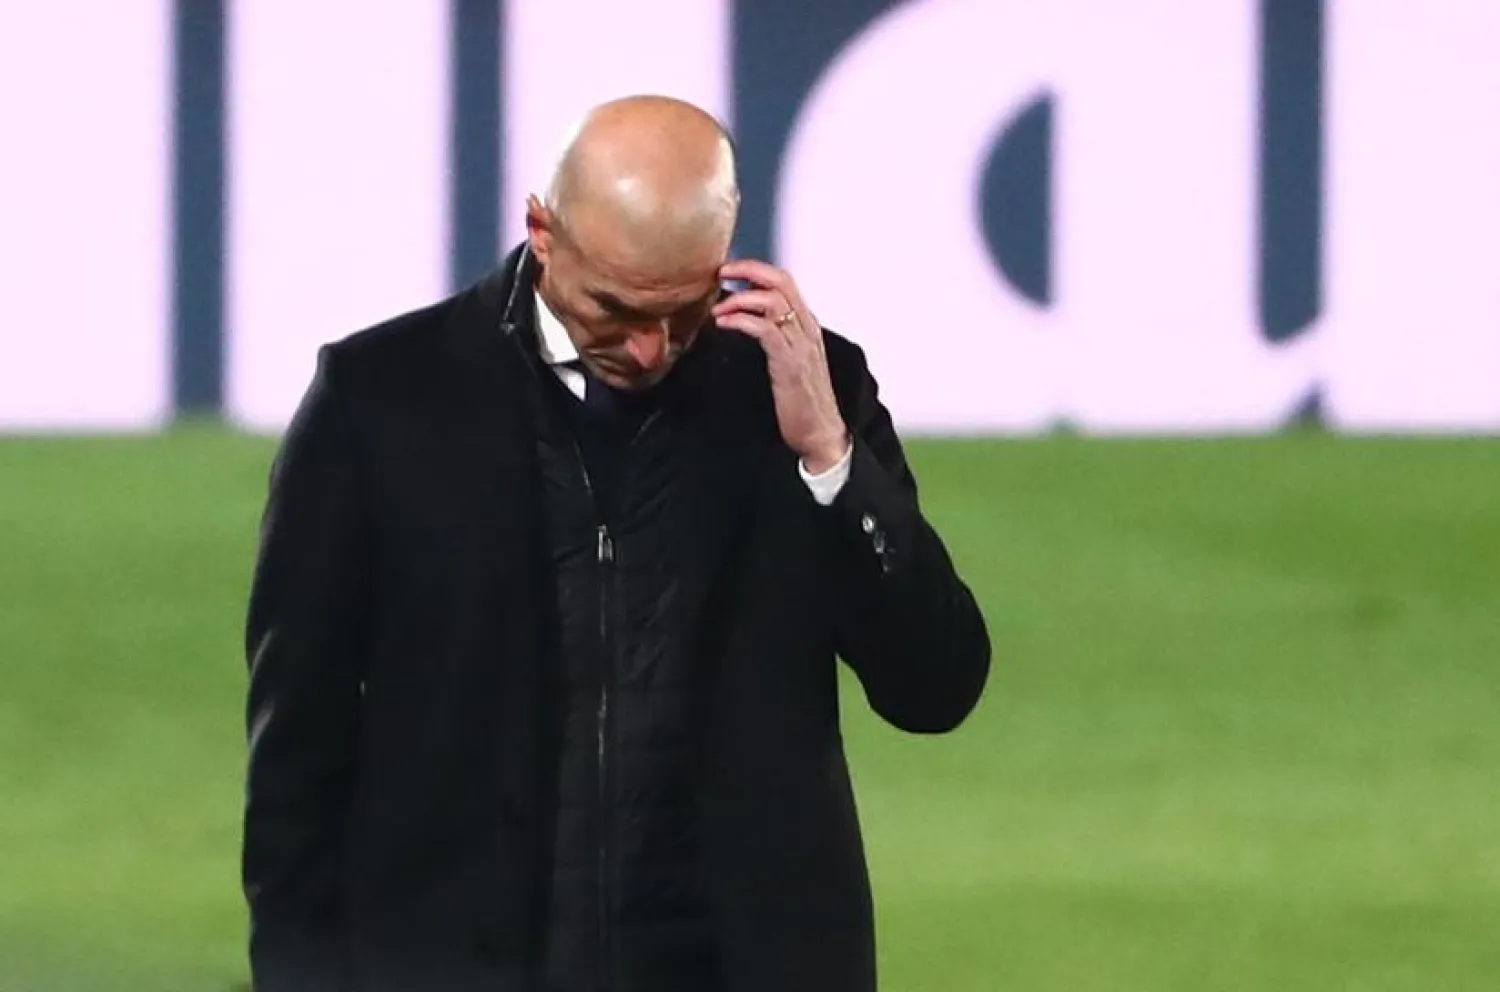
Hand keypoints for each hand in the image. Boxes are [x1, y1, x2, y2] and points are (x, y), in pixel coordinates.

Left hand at [713, 260, 849, 471]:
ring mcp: (800, 344)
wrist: (821, 433)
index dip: (756, 269)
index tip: (728, 271)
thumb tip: (746, 322)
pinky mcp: (789, 363)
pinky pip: (765, 329)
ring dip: (739, 298)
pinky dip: (741, 320)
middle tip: (720, 273)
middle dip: (748, 270)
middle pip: (781, 281)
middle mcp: (806, 328)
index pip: (784, 281)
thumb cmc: (802, 400)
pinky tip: (724, 324)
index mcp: (806, 324)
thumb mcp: (789, 360)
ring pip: (772, 300)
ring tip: (717, 308)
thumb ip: (775, 337)